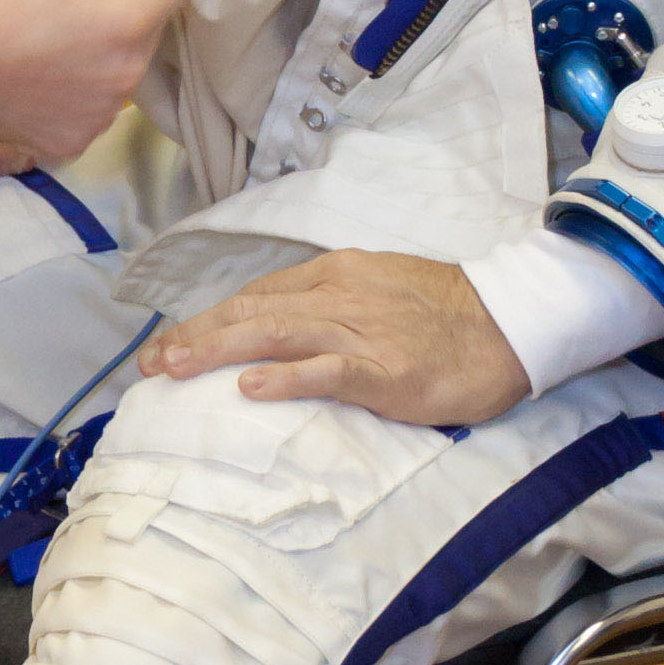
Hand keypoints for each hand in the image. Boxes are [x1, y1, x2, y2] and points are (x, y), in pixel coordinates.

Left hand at [140, 250, 528, 424]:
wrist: (512, 321)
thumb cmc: (448, 314)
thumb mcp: (380, 291)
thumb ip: (333, 305)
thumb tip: (282, 330)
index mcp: (336, 275)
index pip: (257, 296)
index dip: (209, 320)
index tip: (169, 344)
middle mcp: (339, 295)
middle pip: (252, 312)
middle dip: (196, 336)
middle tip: (152, 364)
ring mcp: (362, 331)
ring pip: (274, 334)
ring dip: (217, 352)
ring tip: (174, 370)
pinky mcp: (385, 369)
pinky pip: (326, 371)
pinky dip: (284, 379)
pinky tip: (249, 389)